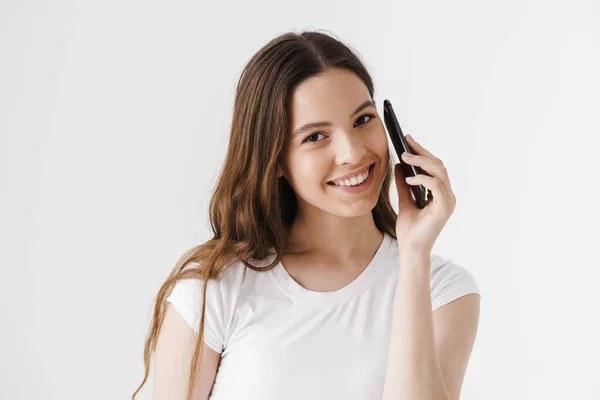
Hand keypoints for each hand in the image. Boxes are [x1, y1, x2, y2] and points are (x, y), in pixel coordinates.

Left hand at [394, 135, 456, 254]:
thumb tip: (400, 165)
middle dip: (422, 152)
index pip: (435, 167)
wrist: (411, 249)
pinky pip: (436, 186)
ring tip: (405, 157)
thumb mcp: (405, 200)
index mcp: (440, 193)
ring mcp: (448, 201)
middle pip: (439, 166)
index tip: (408, 140)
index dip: (422, 152)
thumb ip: (404, 184)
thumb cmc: (409, 229)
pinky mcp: (444, 208)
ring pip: (439, 173)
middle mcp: (448, 195)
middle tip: (406, 143)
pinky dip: (423, 179)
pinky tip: (409, 178)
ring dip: (421, 162)